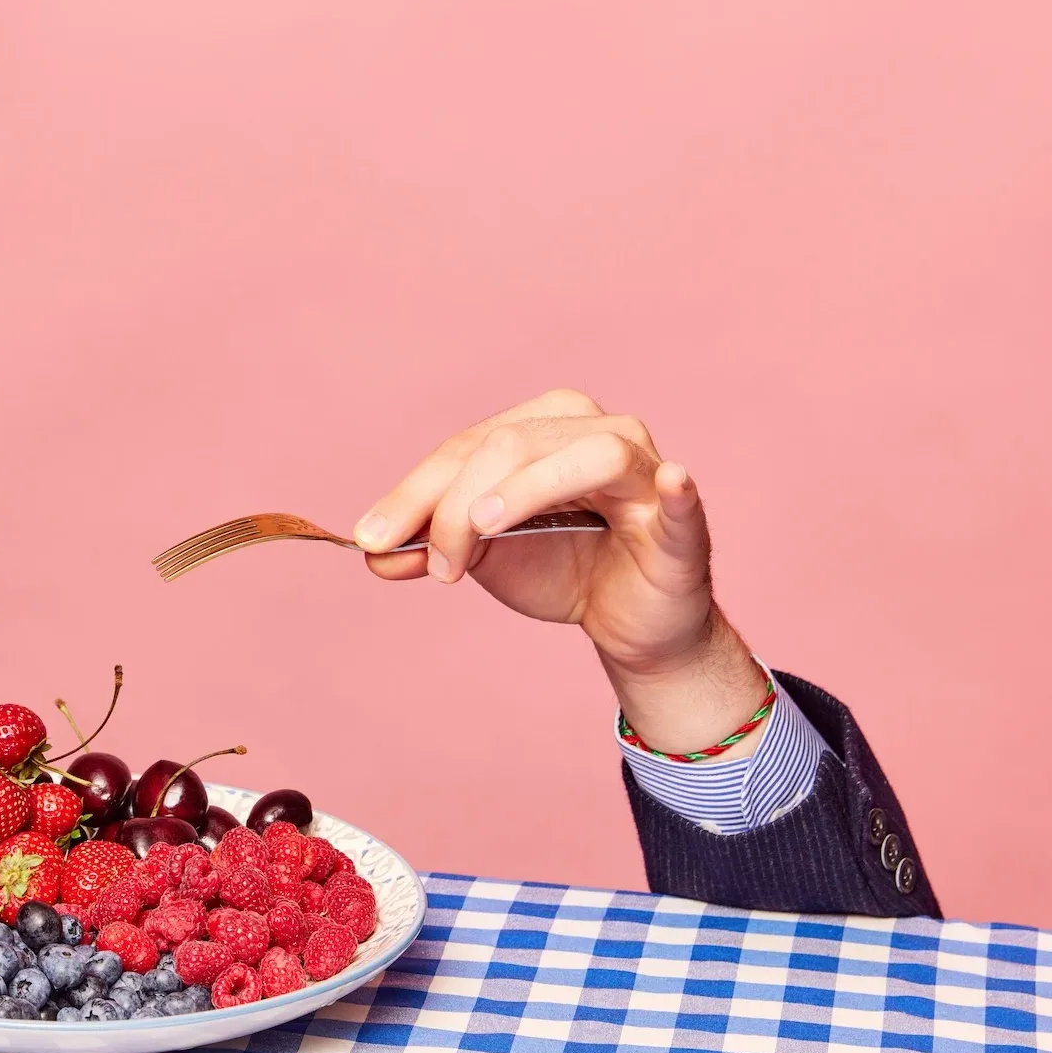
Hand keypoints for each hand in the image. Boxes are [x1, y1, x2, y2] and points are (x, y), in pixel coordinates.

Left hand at [354, 388, 768, 754]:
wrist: (627, 624)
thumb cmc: (562, 570)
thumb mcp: (484, 557)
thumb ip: (432, 545)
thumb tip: (372, 552)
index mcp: (543, 428)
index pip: (467, 447)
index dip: (414, 493)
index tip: (370, 539)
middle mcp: (595, 431)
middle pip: (513, 444)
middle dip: (456, 505)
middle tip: (436, 565)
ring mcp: (645, 472)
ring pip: (588, 455)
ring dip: (529, 490)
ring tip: (485, 527)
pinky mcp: (681, 523)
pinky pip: (680, 497)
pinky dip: (675, 490)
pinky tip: (670, 481)